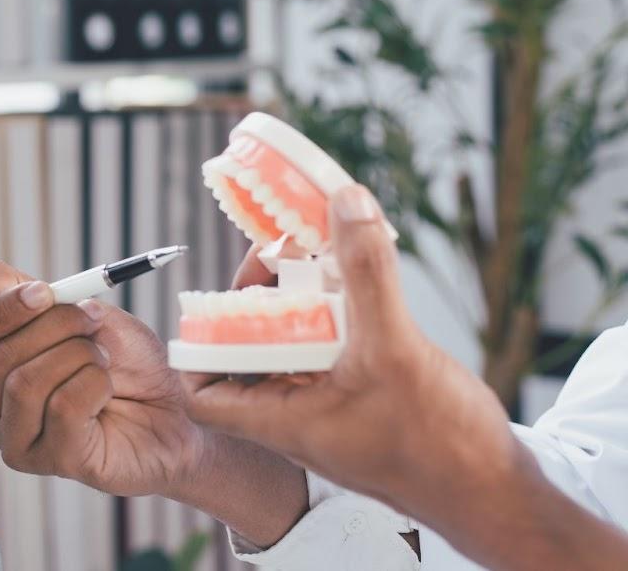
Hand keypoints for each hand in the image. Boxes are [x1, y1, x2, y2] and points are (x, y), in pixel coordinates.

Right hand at [0, 259, 304, 545]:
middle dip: (54, 326)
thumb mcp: (69, 305)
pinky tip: (107, 390)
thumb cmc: (118, 358)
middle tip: (91, 321)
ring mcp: (17, 441)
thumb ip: (13, 290)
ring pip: (25, 382)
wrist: (172, 404)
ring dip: (78, 356)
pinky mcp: (54, 461)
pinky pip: (63, 407)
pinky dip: (96, 384)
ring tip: (102, 359)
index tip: (42, 292)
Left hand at [181, 185, 515, 530]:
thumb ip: (366, 274)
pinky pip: (336, 348)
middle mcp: (299, 415)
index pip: (204, 393)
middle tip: (279, 252)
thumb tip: (345, 201)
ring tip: (316, 251)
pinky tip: (356, 277)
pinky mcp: (368, 398)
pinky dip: (339, 311)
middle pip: (249, 352)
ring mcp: (334, 407)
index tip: (214, 302)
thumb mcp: (394, 348)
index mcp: (282, 419)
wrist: (499, 492)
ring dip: (301, 299)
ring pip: (296, 346)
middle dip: (257, 299)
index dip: (195, 349)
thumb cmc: (440, 447)